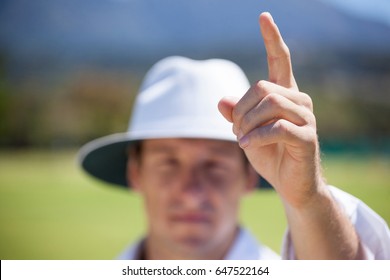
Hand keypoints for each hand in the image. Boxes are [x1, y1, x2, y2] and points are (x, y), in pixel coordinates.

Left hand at [218, 12, 324, 207]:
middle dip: (241, 109)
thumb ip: (236, 115)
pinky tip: (246, 145)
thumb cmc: (269, 155)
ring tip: (242, 139)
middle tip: (236, 130)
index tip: (263, 16)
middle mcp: (298, 100)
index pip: (279, 60)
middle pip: (262, 87)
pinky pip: (277, 126)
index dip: (271, 38)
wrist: (289, 185)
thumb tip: (221, 100)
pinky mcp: (307, 137)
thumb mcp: (245, 132)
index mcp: (284, 95)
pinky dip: (255, 136)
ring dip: (248, 122)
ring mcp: (306, 118)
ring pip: (270, 103)